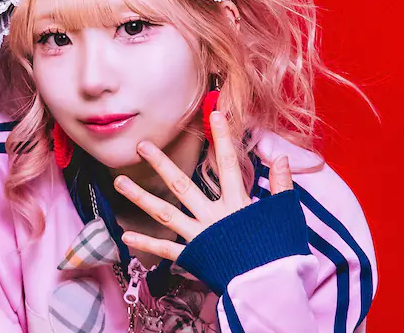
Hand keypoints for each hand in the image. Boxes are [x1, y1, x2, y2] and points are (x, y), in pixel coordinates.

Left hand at [112, 111, 294, 260]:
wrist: (272, 288)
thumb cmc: (281, 252)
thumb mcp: (285, 215)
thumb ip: (281, 186)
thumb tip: (281, 158)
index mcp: (237, 205)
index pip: (228, 164)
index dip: (222, 138)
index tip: (214, 114)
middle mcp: (214, 217)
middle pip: (182, 186)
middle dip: (161, 164)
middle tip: (141, 145)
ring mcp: (201, 237)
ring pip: (165, 215)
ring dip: (140, 198)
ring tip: (118, 182)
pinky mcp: (194, 257)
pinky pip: (166, 250)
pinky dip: (147, 243)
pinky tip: (125, 235)